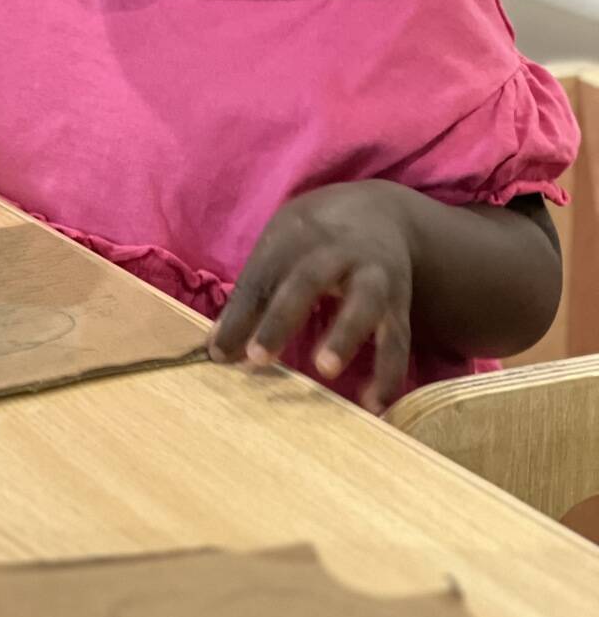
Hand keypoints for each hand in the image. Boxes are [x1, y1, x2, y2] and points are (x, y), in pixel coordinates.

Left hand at [209, 181, 415, 412]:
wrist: (378, 212)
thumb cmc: (313, 239)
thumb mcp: (279, 248)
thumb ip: (253, 294)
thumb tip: (220, 350)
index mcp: (296, 234)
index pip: (262, 275)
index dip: (238, 314)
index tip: (217, 352)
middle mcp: (336, 251)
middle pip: (307, 281)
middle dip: (281, 319)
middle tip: (258, 356)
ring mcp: (372, 275)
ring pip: (363, 304)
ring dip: (344, 336)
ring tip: (325, 369)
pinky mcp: (399, 303)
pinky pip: (397, 339)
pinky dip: (388, 373)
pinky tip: (373, 404)